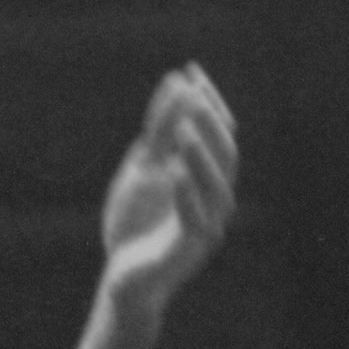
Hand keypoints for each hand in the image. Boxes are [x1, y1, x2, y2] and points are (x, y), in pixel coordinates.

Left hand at [98, 62, 238, 334]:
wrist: (123, 277)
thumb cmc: (135, 224)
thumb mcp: (143, 171)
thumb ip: (159, 135)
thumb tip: (175, 86)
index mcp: (207, 179)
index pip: (219, 133)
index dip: (209, 102)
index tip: (192, 72)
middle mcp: (215, 201)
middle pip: (226, 157)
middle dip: (210, 125)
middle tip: (194, 96)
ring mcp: (206, 227)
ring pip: (217, 190)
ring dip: (200, 158)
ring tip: (184, 131)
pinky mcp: (188, 252)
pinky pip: (195, 223)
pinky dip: (186, 197)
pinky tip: (174, 173)